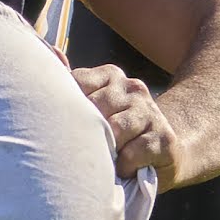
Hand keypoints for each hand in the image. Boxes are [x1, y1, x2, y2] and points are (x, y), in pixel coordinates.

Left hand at [76, 63, 179, 186]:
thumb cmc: (118, 129)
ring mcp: (150, 111)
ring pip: (114, 131)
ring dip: (107, 151)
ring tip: (107, 159)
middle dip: (87, 134)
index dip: (68, 111)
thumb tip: (53, 52)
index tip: (67, 127)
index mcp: (111, 76)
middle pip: (95, 110)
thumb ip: (73, 83)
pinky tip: (124, 167)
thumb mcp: (95, 105)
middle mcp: (133, 88)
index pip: (77, 85)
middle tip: (86, 149)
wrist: (166, 150)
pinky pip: (132, 153)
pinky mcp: (164, 137)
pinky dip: (123, 166)